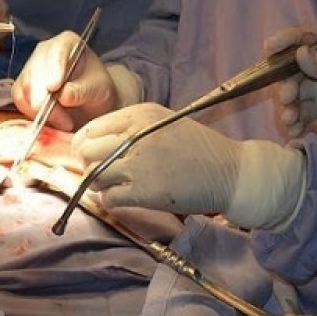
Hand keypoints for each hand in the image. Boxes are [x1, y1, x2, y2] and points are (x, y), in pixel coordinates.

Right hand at [12, 31, 118, 131]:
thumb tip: (64, 95)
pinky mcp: (22, 86)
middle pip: (35, 71)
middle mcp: (45, 51)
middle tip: (64, 119)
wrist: (91, 102)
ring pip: (25, 88)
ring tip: (65, 123)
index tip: (54, 87)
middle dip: (45, 98)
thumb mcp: (98, 89)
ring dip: (41, 110)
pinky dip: (32, 114)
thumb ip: (82, 91)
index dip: (53, 68)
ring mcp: (31, 68)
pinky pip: (20, 100)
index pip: (57, 51)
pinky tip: (51, 122)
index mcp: (67, 42)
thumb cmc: (97, 89)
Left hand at [73, 103, 306, 231]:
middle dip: (88, 164)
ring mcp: (138, 164)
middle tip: (100, 172)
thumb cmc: (199, 148)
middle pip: (87, 151)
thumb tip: (95, 142)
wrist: (231, 172)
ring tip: (112, 186)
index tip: (89, 154)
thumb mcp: (163, 122)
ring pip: (93, 175)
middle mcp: (135, 136)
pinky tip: (121, 198)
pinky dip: (109, 200)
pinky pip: (107, 197)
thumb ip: (131, 127)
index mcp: (139, 115)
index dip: (85, 144)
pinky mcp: (143, 191)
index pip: (92, 129)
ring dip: (97, 183)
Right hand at [264, 22, 316, 138]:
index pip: (304, 35)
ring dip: (288, 107)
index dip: (285, 40)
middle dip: (286, 84)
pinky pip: (303, 115)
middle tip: (288, 97)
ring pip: (295, 95)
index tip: (269, 47)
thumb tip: (300, 55)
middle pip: (292, 70)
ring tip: (290, 119)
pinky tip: (295, 130)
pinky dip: (296, 124)